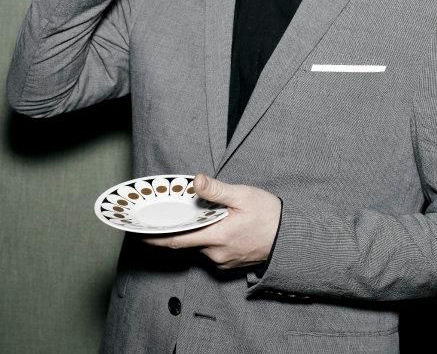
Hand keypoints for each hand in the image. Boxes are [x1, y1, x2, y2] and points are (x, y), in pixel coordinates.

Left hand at [142, 173, 281, 269]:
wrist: (290, 239)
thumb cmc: (268, 215)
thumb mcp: (243, 196)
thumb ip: (217, 190)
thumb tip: (196, 180)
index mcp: (216, 236)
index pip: (176, 240)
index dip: (155, 237)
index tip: (138, 232)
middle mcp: (215, 253)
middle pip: (186, 242)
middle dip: (175, 229)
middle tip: (164, 215)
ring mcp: (222, 261)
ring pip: (199, 245)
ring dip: (193, 232)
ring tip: (194, 214)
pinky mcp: (229, 263)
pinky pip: (210, 250)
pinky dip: (205, 238)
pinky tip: (211, 225)